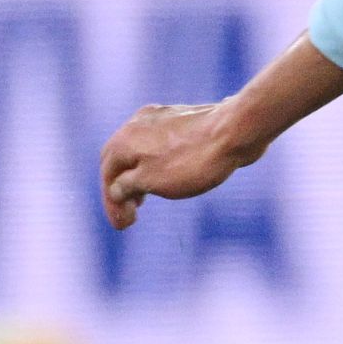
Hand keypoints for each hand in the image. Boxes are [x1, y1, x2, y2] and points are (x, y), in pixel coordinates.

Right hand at [100, 98, 258, 230]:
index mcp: (124, 139)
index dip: (112, 203)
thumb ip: (127, 186)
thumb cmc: (192, 160)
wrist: (234, 131)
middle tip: (130, 213)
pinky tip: (166, 176)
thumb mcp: (152, 181)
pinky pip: (159, 145)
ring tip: (144, 199)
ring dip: (138, 176)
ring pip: (140, 151)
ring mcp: (160, 118)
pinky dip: (155, 164)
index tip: (123, 225)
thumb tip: (116, 189)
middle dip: (121, 188)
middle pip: (120, 160)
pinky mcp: (182, 119)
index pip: (108, 175)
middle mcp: (136, 123)